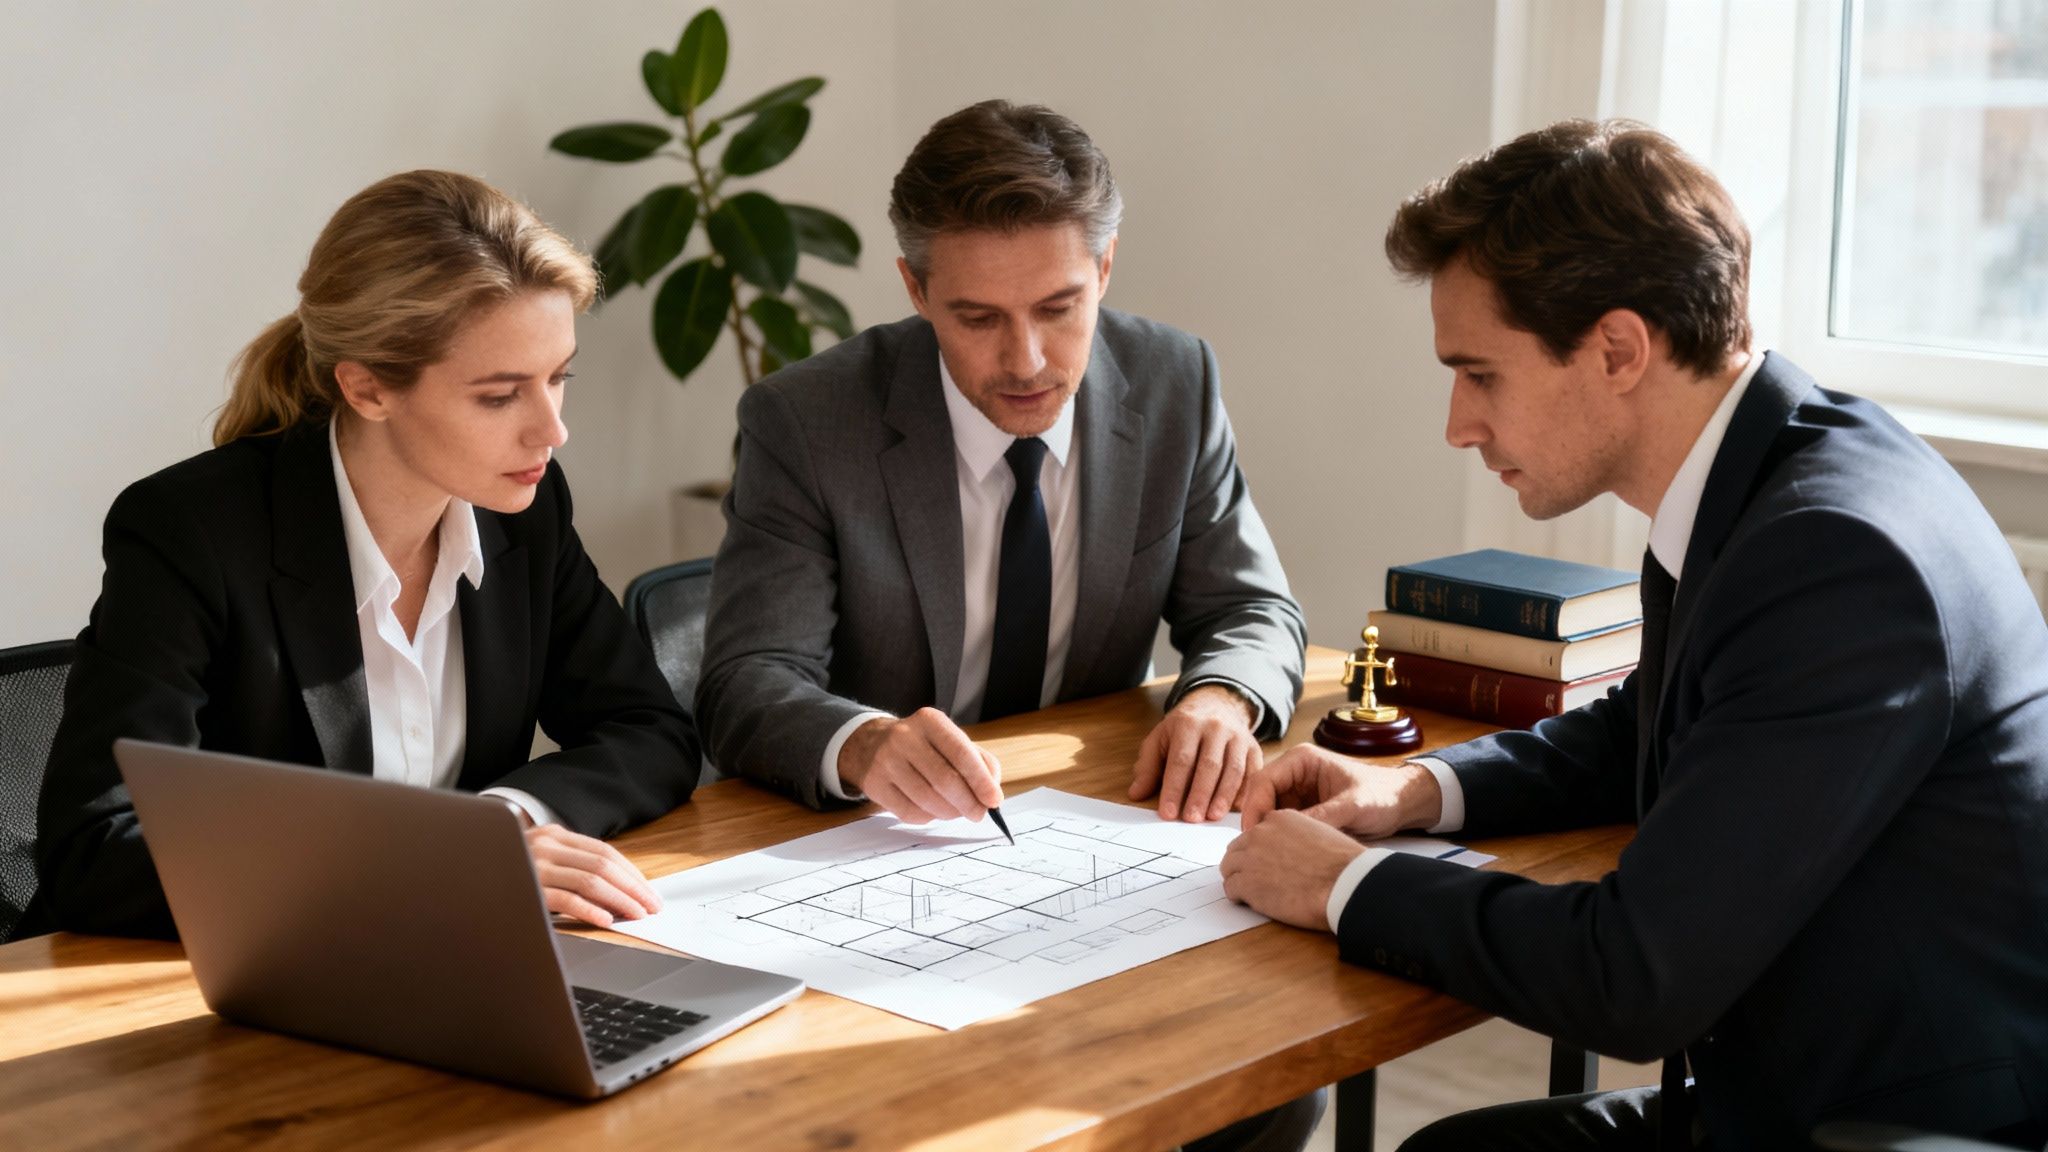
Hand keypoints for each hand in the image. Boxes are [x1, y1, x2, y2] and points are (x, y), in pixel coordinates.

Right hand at [520, 823, 662, 927]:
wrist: (460, 870)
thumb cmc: (506, 871)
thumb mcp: (540, 859)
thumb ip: (570, 865)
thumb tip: (614, 889)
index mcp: (555, 836)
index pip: (606, 853)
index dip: (632, 874)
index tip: (649, 893)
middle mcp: (547, 844)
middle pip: (604, 866)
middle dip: (633, 888)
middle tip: (651, 907)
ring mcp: (535, 864)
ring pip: (591, 881)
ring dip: (620, 900)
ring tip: (636, 915)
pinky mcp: (526, 887)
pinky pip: (565, 899)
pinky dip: (588, 910)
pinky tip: (604, 920)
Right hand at [839, 708, 1003, 823]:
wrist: (872, 744)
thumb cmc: (923, 746)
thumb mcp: (950, 739)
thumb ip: (979, 761)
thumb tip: (991, 793)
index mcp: (930, 721)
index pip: (961, 754)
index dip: (981, 781)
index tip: (994, 800)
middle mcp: (904, 737)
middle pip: (945, 780)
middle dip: (968, 803)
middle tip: (979, 813)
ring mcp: (886, 761)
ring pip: (927, 800)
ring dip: (950, 813)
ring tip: (958, 812)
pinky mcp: (874, 784)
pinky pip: (908, 812)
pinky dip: (928, 817)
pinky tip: (934, 811)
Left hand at [1130, 684, 1261, 821]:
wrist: (1217, 704)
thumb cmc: (1183, 728)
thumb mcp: (1160, 738)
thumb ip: (1148, 766)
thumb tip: (1136, 794)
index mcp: (1188, 724)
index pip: (1181, 760)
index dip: (1174, 788)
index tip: (1168, 813)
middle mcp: (1215, 727)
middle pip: (1209, 765)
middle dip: (1200, 795)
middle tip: (1191, 819)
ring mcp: (1237, 736)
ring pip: (1233, 769)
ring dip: (1223, 796)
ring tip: (1212, 816)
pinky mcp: (1253, 747)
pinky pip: (1252, 771)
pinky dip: (1245, 791)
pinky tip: (1236, 808)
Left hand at [1219, 809, 1365, 930]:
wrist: (1344, 883)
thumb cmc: (1343, 864)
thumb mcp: (1320, 834)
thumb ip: (1297, 837)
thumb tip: (1292, 852)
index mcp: (1279, 819)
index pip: (1255, 832)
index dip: (1260, 850)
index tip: (1266, 863)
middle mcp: (1260, 833)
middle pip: (1237, 848)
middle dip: (1245, 864)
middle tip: (1258, 880)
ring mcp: (1250, 857)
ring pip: (1229, 868)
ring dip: (1239, 880)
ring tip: (1256, 894)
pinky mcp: (1246, 883)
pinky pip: (1230, 889)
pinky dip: (1239, 898)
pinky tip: (1256, 904)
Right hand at [1239, 744, 1441, 836]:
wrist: (1401, 802)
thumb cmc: (1381, 794)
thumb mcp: (1352, 805)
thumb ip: (1322, 816)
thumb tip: (1291, 832)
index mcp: (1302, 760)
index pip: (1263, 780)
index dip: (1254, 806)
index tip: (1254, 832)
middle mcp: (1295, 772)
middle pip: (1260, 795)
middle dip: (1257, 820)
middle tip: (1255, 846)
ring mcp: (1298, 790)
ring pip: (1268, 810)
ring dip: (1266, 829)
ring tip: (1266, 851)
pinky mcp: (1304, 807)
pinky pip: (1282, 820)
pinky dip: (1279, 834)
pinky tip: (1281, 851)